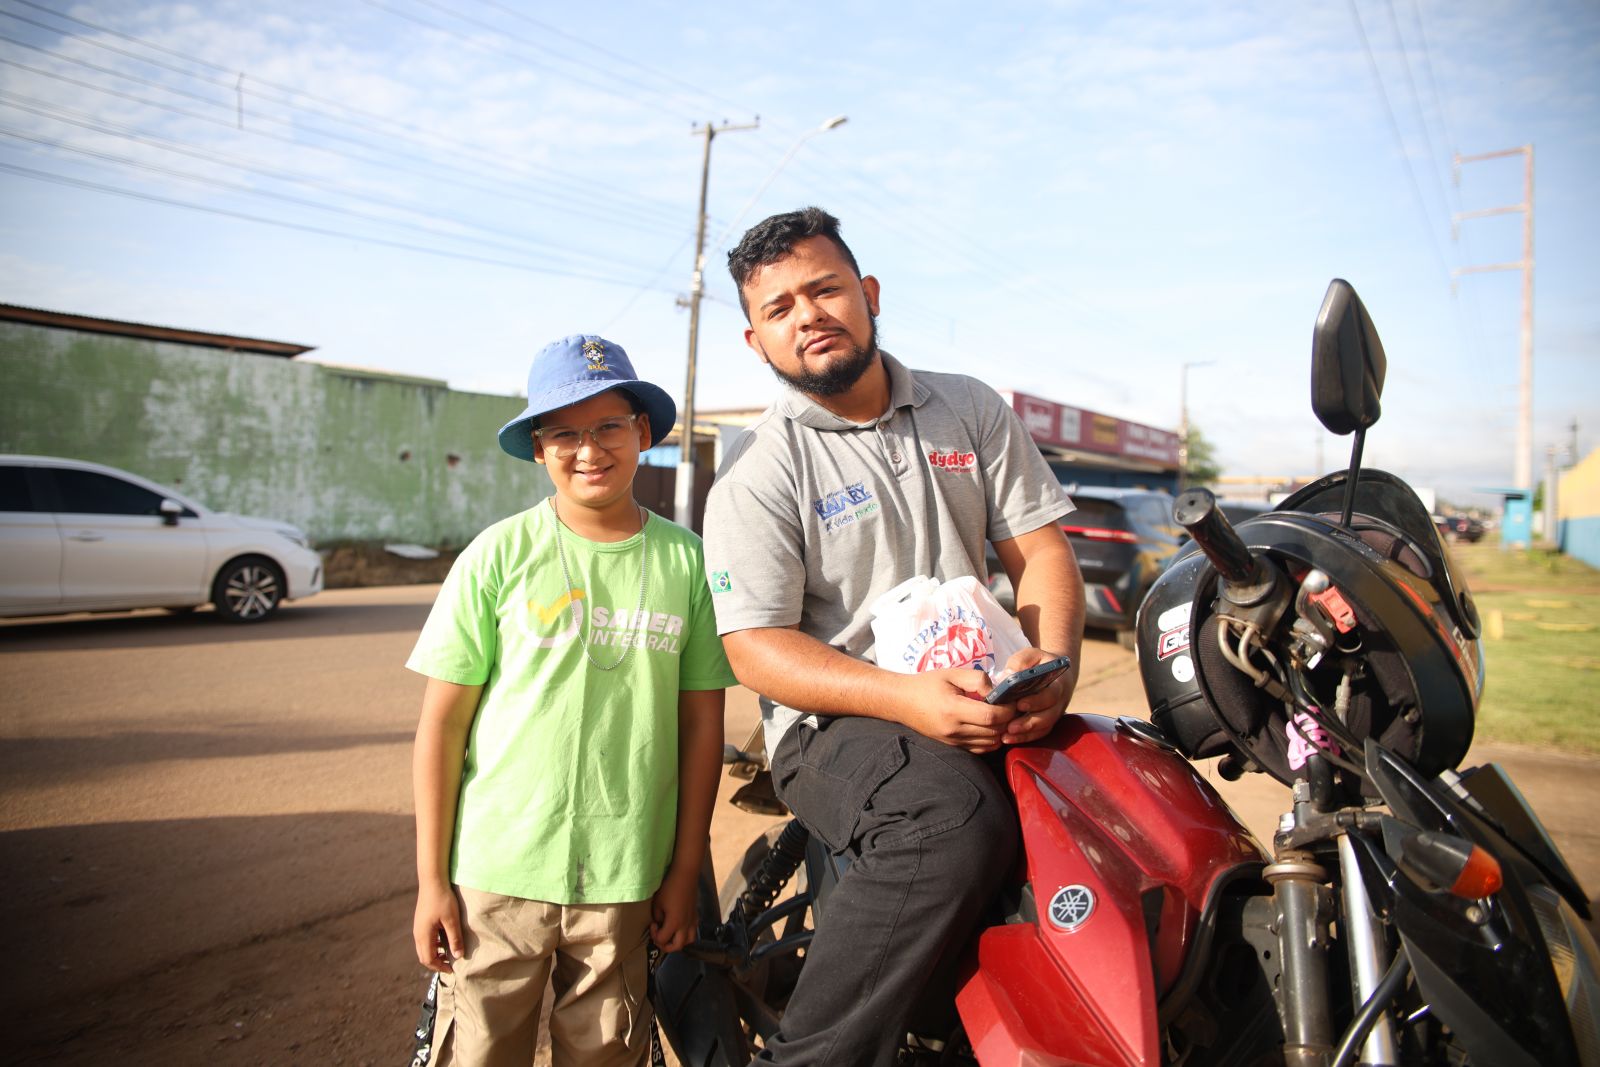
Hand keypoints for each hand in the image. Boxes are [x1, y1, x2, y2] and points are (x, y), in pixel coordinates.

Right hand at [414, 881, 462, 972]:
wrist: (432, 881)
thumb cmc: (443, 899)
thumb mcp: (452, 920)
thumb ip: (454, 938)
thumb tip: (458, 956)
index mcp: (424, 935)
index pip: (428, 959)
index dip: (440, 967)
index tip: (453, 969)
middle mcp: (418, 933)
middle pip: (424, 956)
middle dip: (436, 963)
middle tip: (450, 965)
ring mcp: (418, 927)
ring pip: (423, 948)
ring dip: (434, 954)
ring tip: (448, 954)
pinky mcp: (421, 922)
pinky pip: (424, 940)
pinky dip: (433, 945)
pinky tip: (443, 941)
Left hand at [650, 867, 698, 952]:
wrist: (685, 875)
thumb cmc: (669, 887)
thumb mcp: (657, 903)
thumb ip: (657, 917)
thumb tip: (659, 922)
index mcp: (675, 923)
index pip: (662, 939)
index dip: (654, 935)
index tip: (653, 924)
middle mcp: (685, 925)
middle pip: (677, 946)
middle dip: (666, 946)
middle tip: (659, 937)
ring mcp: (692, 921)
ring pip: (689, 941)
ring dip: (679, 942)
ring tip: (671, 935)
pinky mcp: (696, 915)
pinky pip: (693, 931)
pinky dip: (686, 934)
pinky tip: (680, 926)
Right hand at [900, 668, 1016, 752]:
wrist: (902, 702)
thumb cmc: (927, 684)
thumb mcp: (952, 674)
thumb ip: (977, 679)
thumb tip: (997, 691)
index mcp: (953, 709)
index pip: (991, 716)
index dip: (1007, 709)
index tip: (1011, 700)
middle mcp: (954, 730)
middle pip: (994, 731)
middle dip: (1008, 720)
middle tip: (1010, 706)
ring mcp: (953, 741)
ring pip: (990, 743)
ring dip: (1001, 731)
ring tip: (1001, 716)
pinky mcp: (953, 747)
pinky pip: (980, 749)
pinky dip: (991, 740)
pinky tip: (991, 727)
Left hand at [996, 648, 1074, 745]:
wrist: (1054, 673)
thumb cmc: (1039, 663)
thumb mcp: (1031, 655)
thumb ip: (1020, 662)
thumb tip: (1007, 675)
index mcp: (1058, 683)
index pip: (1051, 694)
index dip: (1037, 701)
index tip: (1020, 704)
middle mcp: (1059, 701)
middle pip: (1049, 716)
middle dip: (1029, 723)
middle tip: (1010, 727)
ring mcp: (1054, 714)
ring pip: (1044, 728)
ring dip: (1025, 734)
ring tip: (1006, 736)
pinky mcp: (1047, 722)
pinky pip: (1039, 734)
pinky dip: (1025, 738)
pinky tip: (1008, 739)